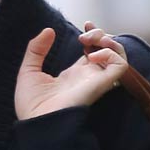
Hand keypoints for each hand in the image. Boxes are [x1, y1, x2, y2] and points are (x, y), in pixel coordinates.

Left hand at [14, 24, 128, 123]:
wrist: (37, 124)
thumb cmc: (32, 106)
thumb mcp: (29, 71)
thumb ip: (36, 50)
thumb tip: (49, 30)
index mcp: (74, 75)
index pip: (93, 51)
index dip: (93, 36)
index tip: (84, 26)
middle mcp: (88, 77)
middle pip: (108, 50)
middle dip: (101, 35)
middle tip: (84, 34)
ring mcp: (96, 80)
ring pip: (119, 55)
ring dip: (109, 41)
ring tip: (89, 41)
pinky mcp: (101, 84)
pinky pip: (120, 65)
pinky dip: (110, 54)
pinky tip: (91, 55)